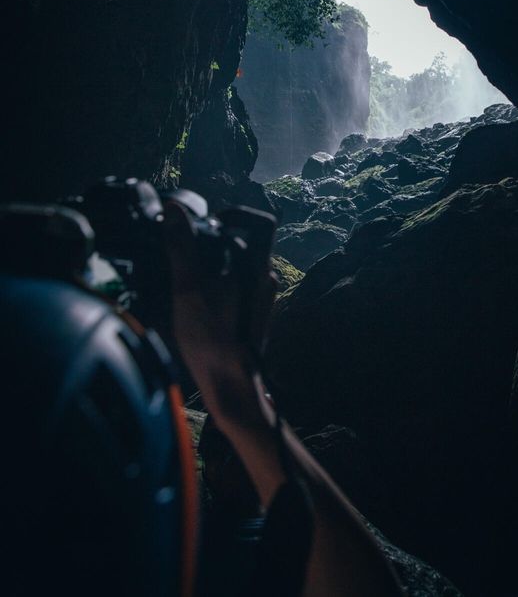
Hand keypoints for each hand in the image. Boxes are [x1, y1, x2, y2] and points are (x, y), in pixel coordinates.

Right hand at [163, 201, 276, 419]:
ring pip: (238, 266)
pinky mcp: (252, 313)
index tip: (207, 222)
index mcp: (256, 266)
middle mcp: (264, 278)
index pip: (258, 222)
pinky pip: (236, 287)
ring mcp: (260, 297)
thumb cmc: (212, 341)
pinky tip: (195, 302)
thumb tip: (174, 210)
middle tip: (186, 254)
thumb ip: (182, 247)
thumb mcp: (188, 289)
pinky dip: (216, 286)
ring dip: (213, 266)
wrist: (230, 387)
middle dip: (214, 242)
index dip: (235, 215)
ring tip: (187, 282)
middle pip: (243, 243)